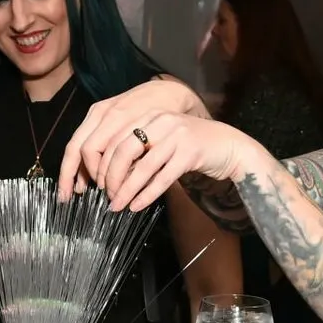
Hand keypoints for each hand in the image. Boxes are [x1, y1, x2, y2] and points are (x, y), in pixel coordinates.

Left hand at [62, 96, 251, 211]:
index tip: (94, 183)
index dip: (99, 163)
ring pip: (142, 167)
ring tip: (116, 206)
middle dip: (110, 177)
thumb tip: (106, 176)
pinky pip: (162, 177)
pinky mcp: (191, 152)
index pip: (112, 138)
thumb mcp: (159, 143)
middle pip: (123, 151)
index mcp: (147, 116)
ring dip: (126, 190)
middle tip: (106, 196)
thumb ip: (137, 152)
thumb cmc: (188, 148)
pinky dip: (146, 194)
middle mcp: (160, 121)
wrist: (228, 147)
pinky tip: (136, 206)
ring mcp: (177, 135)